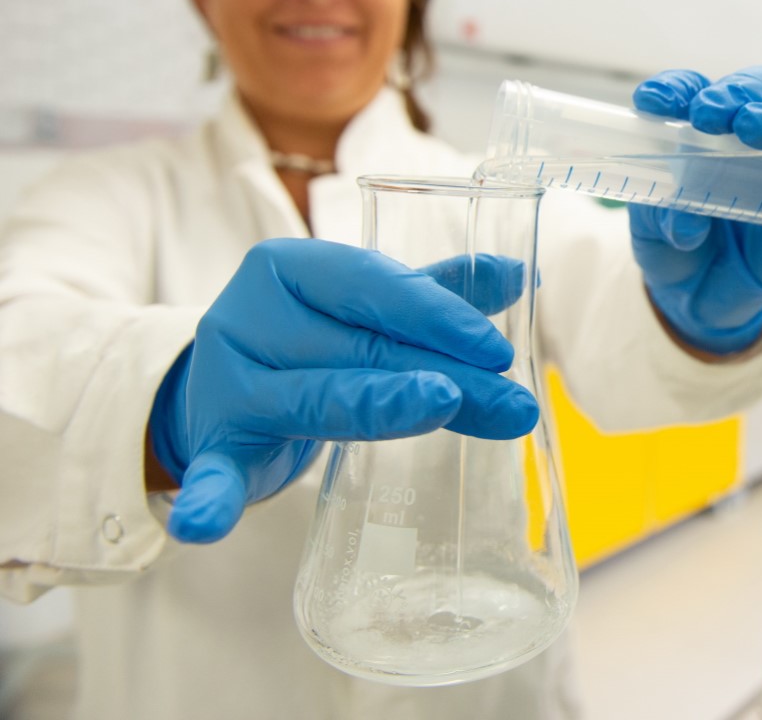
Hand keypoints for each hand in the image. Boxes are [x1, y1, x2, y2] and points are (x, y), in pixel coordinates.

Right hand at [148, 239, 536, 543]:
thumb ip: (437, 291)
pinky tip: (207, 525)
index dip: (437, 314)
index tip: (499, 350)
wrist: (218, 393)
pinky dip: (210, 498)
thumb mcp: (366, 308)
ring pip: (316, 399)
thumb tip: (523, 273)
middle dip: (446, 377)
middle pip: (361, 348)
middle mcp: (245, 318)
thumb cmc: (310, 341)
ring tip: (444, 407)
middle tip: (513, 406)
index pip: (371, 283)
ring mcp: (225, 387)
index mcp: (288, 268)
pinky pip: (212, 476)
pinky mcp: (214, 450)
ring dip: (381, 408)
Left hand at [628, 67, 761, 353]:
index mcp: (704, 131)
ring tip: (752, 126)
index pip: (696, 91)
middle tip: (707, 114)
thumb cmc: (674, 247)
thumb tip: (687, 222)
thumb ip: (662, 215)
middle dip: (736, 92)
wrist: (697, 300)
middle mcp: (752, 140)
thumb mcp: (651, 228)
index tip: (652, 104)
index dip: (677, 88)